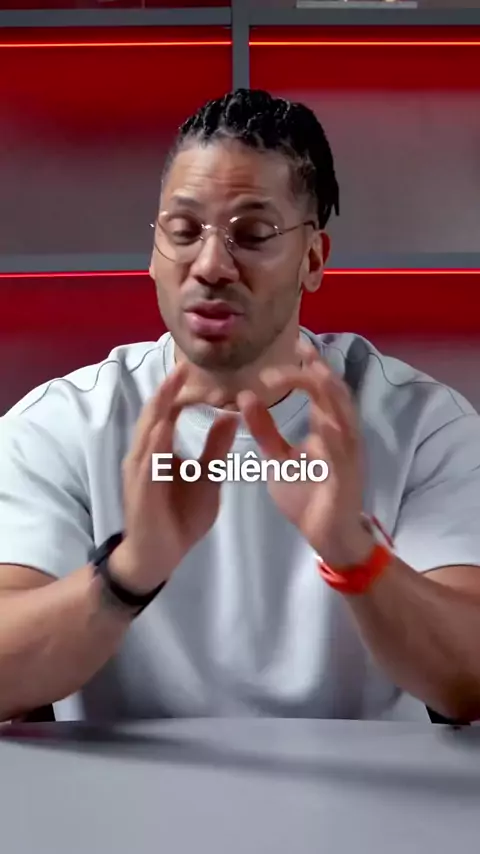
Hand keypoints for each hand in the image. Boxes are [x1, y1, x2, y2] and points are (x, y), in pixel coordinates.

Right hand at [112, 363, 237, 591]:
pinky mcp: (140, 491)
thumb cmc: (180, 517)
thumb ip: (215, 448)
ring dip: (159, 409)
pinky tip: (164, 428)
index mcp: (160, 448)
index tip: (200, 373)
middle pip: (155, 415)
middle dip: (168, 390)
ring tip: (172, 385)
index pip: (170, 412)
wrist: (160, 556)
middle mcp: (145, 454)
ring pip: (147, 433)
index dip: (183, 393)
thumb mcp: (207, 477)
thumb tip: (231, 415)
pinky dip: (155, 445)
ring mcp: (140, 472)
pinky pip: (147, 464)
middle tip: (184, 366)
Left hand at [238, 340, 372, 567]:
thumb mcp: (278, 458)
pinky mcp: (347, 478)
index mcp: (328, 428)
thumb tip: (245, 397)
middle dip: (319, 369)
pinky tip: (322, 424)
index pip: (320, 389)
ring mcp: (348, 455)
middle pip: (336, 393)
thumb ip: (265, 430)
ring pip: (346, 416)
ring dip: (331, 393)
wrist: (327, 537)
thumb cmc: (308, 498)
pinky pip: (343, 454)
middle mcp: (343, 435)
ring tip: (315, 371)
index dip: (307, 367)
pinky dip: (334, 437)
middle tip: (300, 348)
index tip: (291, 349)